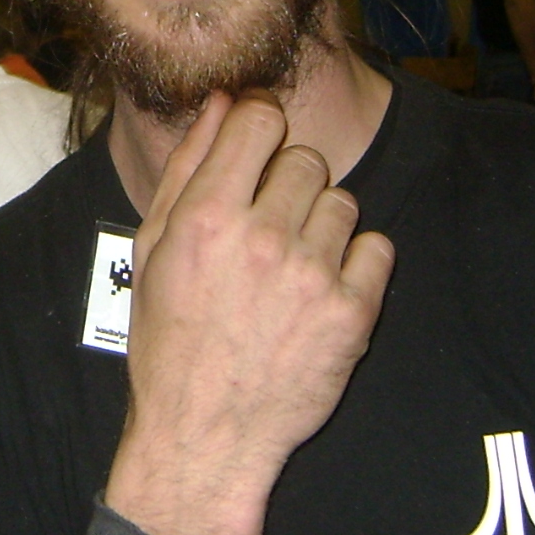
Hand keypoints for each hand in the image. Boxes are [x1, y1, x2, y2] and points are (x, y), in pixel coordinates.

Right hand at [103, 92, 394, 534]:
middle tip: (270, 229)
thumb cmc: (171, 339)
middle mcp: (262, 239)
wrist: (205, 432)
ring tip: (293, 270)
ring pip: (344, 204)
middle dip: (290, 185)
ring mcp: (312, 277)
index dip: (261, 127)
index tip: (260, 147)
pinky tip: (323, 292)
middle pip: (307, 160)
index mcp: (207, 217)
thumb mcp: (155, 248)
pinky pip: (379, 249)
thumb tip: (222, 102)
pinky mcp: (353, 315)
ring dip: (323, 227)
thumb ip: (190, 168)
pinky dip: (358, 266)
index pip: (259, 121)